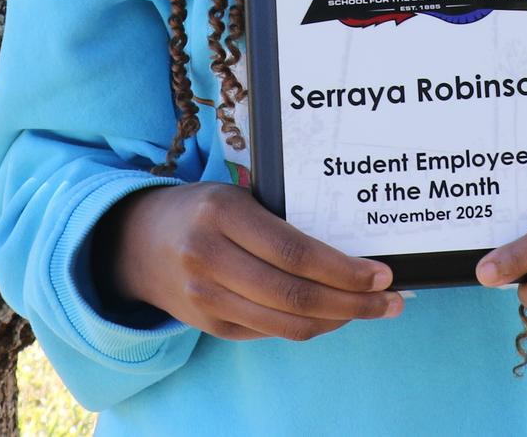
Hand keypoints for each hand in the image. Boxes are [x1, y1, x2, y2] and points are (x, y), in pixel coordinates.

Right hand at [96, 182, 403, 341]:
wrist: (137, 242)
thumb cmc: (203, 209)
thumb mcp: (236, 195)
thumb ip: (279, 220)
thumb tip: (348, 249)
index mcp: (224, 213)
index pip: (296, 252)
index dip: (344, 270)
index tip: (381, 274)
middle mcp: (211, 258)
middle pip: (296, 295)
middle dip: (353, 303)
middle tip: (390, 300)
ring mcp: (206, 297)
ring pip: (287, 323)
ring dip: (338, 321)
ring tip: (372, 310)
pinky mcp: (209, 325)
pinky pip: (270, 332)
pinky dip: (308, 327)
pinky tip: (333, 315)